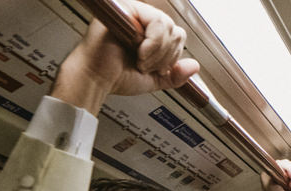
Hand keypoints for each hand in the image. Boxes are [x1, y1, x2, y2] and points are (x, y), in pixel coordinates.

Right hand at [52, 1, 198, 114]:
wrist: (96, 79)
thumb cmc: (116, 77)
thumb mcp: (154, 80)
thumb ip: (174, 74)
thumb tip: (194, 66)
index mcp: (148, 34)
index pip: (176, 35)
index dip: (172, 55)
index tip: (158, 69)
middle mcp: (141, 21)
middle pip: (175, 30)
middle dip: (166, 56)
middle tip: (146, 66)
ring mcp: (133, 14)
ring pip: (167, 25)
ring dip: (158, 52)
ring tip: (140, 61)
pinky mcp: (125, 10)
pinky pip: (155, 21)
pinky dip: (152, 43)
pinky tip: (138, 53)